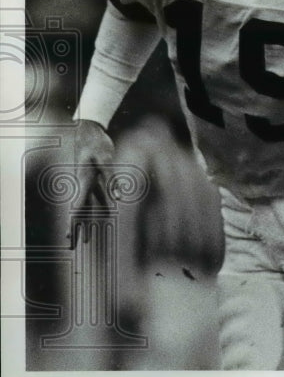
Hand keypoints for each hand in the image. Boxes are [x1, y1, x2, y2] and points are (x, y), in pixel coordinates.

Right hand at [71, 120, 114, 247]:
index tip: (71, 239)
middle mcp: (83, 184)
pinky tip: (108, 213)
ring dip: (89, 221)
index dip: (75, 224)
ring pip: (89, 205)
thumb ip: (111, 180)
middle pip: (79, 211)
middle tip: (73, 248)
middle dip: (77, 230)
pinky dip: (101, 205)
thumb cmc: (97, 143)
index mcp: (84, 182)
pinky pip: (98, 195)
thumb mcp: (106, 161)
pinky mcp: (95, 175)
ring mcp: (88, 180)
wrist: (91, 129)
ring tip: (88, 238)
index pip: (78, 208)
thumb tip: (118, 199)